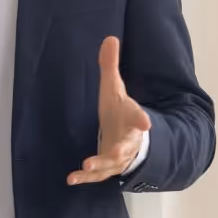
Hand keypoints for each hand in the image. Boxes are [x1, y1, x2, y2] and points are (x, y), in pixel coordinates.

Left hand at [68, 36, 152, 185]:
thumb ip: (111, 66)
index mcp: (131, 119)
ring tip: (86, 166)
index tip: (146, 124)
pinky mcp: (106, 168)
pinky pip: (96, 176)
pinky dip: (85, 178)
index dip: (142, 120)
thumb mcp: (114, 89)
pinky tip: (71, 178)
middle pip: (126, 148)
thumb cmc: (120, 112)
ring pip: (111, 165)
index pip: (139, 119)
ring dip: (99, 166)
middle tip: (116, 152)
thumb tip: (110, 38)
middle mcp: (127, 142)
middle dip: (120, 150)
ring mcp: (118, 158)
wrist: (126, 137)